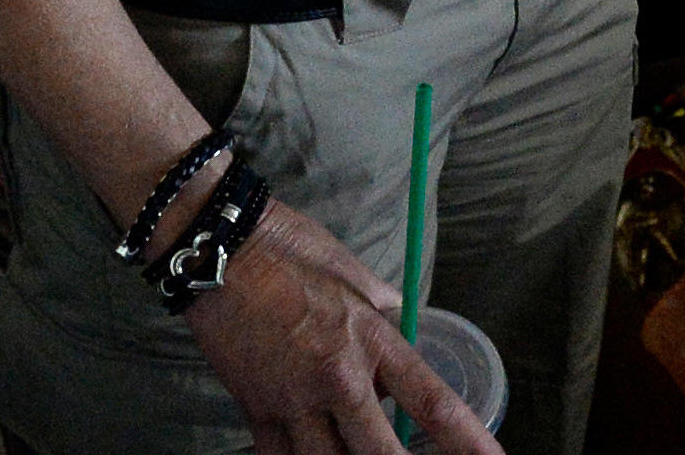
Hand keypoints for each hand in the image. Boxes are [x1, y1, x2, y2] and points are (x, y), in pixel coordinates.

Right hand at [183, 201, 498, 454]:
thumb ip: (383, 312)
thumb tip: (404, 331)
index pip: (432, 403)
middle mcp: (337, 379)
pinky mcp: (254, 410)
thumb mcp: (355, 275)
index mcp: (371, 339)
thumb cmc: (288, 250)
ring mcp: (292, 401)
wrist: (217, 249)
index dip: (468, 442)